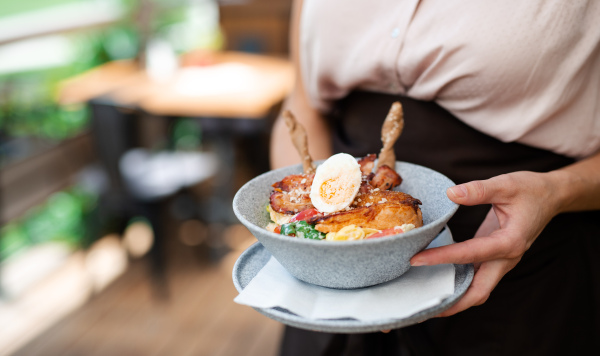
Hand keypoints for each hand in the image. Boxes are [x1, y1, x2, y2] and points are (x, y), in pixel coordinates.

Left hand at [410, 171, 562, 316]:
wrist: (550, 196)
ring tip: (426, 300)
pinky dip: (459, 284)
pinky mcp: (495, 258)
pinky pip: (476, 278)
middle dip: (453, 302)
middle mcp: (506, 258)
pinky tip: (438, 281)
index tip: (417, 259)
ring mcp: (501, 261)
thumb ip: (478, 190)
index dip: (442, 258)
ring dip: (455, 297)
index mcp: (510, 242)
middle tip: (423, 304)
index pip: (470, 254)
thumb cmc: (530, 190)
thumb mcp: (506, 184)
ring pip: (478, 290)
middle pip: (480, 292)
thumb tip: (451, 194)